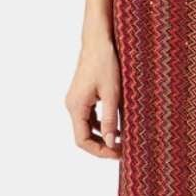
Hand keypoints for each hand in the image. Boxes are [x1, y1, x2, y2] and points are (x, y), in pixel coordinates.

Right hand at [67, 38, 123, 158]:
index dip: (100, 151)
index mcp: (76, 106)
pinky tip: (117, 126)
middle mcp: (72, 105)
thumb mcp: (112, 94)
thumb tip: (111, 143)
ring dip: (102, 137)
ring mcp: (76, 101)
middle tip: (123, 150)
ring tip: (122, 140)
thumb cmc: (105, 63)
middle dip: (102, 146)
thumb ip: (110, 120)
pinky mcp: (82, 96)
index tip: (118, 154)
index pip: (82, 141)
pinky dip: (101, 125)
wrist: (98, 41)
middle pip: (83, 137)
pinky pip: (89, 118)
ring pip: (86, 128)